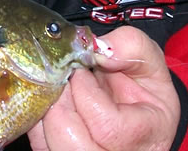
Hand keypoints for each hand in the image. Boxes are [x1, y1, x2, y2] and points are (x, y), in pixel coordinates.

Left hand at [28, 26, 180, 150]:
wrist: (136, 105)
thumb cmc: (144, 87)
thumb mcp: (149, 59)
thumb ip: (130, 46)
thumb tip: (97, 48)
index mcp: (145, 134)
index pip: (106, 126)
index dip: (86, 93)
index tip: (81, 72)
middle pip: (70, 143)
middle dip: (59, 102)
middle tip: (63, 79)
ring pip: (48, 144)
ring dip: (46, 109)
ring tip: (59, 90)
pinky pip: (39, 141)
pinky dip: (38, 118)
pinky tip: (53, 101)